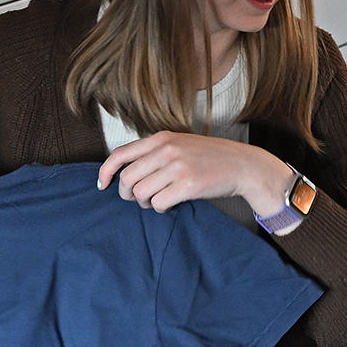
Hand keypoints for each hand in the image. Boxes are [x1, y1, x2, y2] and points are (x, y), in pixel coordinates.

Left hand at [99, 133, 293, 217]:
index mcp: (161, 138)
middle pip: (128, 179)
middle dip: (128, 194)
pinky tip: (170, 204)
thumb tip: (125, 173)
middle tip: (139, 199)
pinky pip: (158, 203)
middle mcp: (167, 150)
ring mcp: (178, 167)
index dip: (106, 172)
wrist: (244, 165)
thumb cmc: (211, 158)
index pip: (120, 155)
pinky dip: (160, 208)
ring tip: (158, 201)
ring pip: (141, 193)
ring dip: (145, 203)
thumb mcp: (181, 144)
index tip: (103, 184)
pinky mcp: (189, 185)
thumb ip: (155, 152)